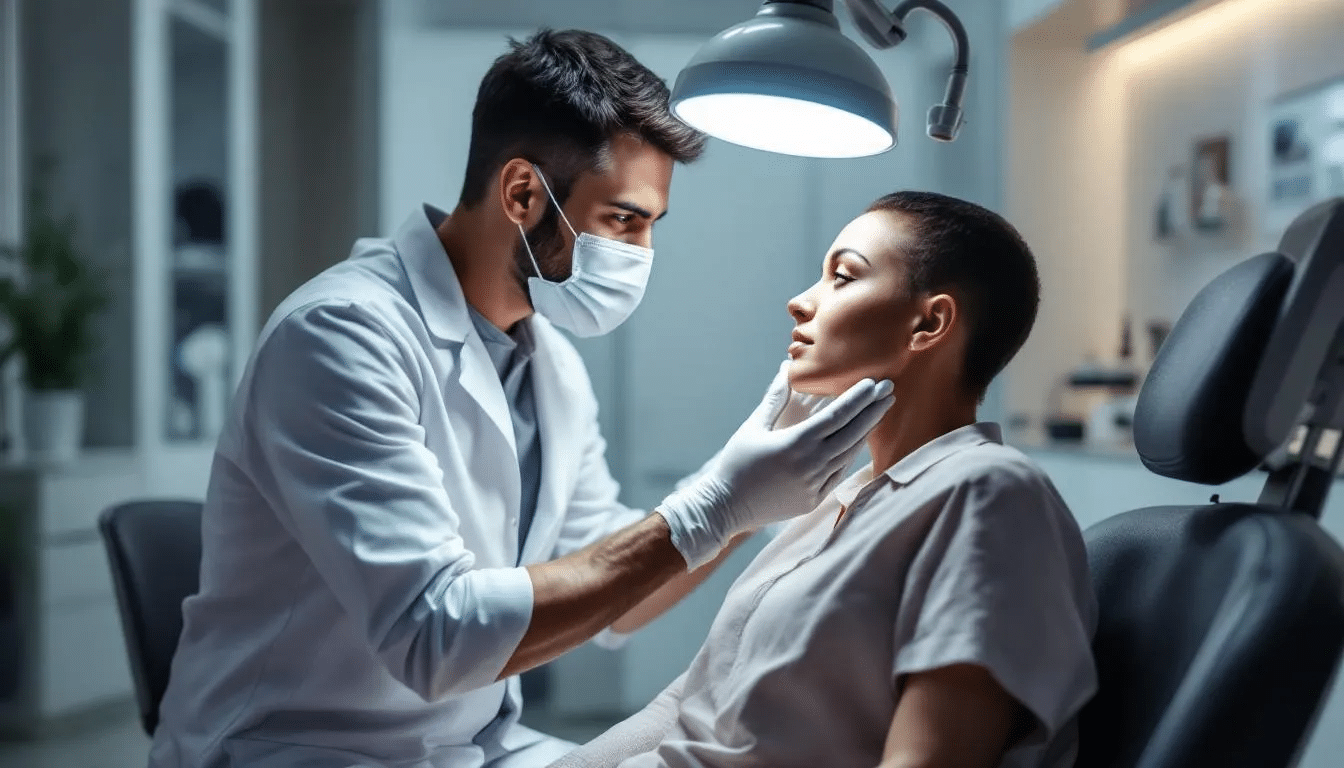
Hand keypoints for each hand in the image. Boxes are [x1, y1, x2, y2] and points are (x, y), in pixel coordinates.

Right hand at [657, 362, 893, 568]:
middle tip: (889, 391)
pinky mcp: (813, 500)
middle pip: (852, 432)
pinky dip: (850, 455)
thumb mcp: (754, 427)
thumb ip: (774, 399)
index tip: (875, 383)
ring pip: (849, 454)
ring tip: (879, 412)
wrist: (724, 507)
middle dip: (873, 410)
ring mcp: (815, 485)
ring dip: (866, 431)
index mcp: (796, 443)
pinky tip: (858, 441)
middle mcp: (810, 464)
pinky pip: (838, 474)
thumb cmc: (735, 463)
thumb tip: (786, 370)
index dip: (859, 398)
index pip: (838, 415)